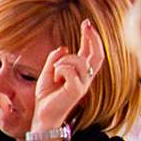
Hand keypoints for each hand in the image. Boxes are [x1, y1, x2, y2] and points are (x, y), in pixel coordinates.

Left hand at [31, 19, 102, 134]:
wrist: (43, 116)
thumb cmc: (47, 97)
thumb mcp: (48, 73)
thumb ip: (55, 60)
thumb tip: (64, 48)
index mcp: (80, 74)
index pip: (91, 53)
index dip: (91, 38)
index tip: (87, 24)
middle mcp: (85, 78)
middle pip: (97, 55)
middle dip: (93, 38)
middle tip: (87, 25)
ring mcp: (83, 84)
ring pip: (79, 61)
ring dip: (64, 61)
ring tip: (55, 71)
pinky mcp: (77, 90)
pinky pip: (69, 70)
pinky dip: (60, 69)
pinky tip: (55, 79)